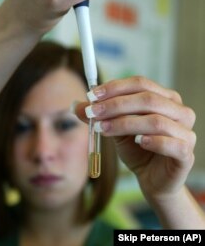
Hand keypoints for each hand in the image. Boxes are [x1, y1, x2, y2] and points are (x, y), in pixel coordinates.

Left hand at [75, 76, 195, 199]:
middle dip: (116, 104)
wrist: (152, 178)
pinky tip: (137, 142)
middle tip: (93, 112)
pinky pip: (171, 143)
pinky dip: (152, 141)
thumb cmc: (137, 149)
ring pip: (155, 120)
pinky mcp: (186, 153)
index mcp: (164, 98)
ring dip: (125, 123)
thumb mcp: (115, 128)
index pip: (140, 83)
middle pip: (147, 99)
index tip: (92, 95)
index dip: (115, 87)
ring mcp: (186, 131)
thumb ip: (100, 115)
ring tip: (103, 129)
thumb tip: (76, 105)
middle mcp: (179, 110)